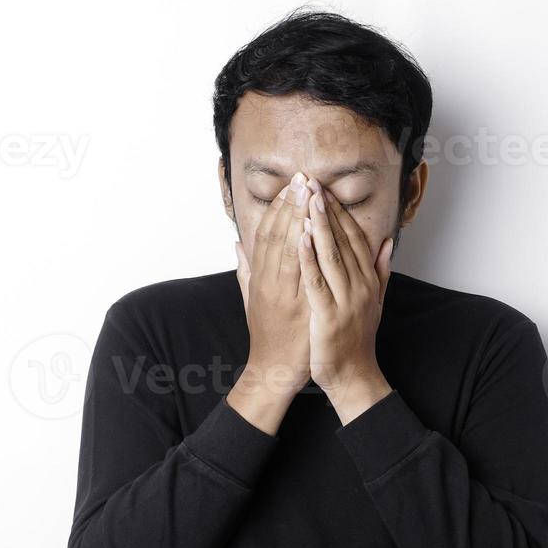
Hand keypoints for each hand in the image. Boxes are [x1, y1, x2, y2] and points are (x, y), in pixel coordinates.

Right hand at [227, 172, 311, 433]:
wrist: (273, 370)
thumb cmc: (268, 336)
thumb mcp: (251, 299)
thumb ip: (245, 270)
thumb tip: (237, 244)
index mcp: (260, 277)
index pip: (267, 234)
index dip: (278, 208)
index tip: (289, 186)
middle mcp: (269, 281)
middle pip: (277, 235)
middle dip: (290, 204)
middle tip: (302, 177)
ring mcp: (283, 293)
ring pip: (287, 248)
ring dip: (298, 218)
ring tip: (308, 192)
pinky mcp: (297, 306)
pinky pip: (301, 273)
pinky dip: (304, 250)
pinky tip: (310, 230)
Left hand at [296, 182, 394, 423]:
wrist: (353, 376)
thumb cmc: (357, 339)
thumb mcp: (375, 302)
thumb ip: (381, 270)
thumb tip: (388, 242)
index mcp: (368, 281)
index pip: (354, 238)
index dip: (339, 212)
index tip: (324, 190)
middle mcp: (360, 286)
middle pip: (342, 240)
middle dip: (325, 210)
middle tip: (311, 182)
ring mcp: (345, 300)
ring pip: (331, 255)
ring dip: (317, 225)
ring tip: (306, 198)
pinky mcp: (327, 315)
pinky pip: (317, 281)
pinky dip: (308, 258)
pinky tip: (299, 237)